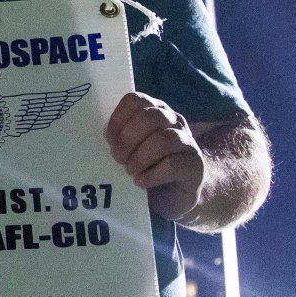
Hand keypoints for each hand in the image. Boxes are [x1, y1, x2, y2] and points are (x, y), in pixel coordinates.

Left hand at [105, 92, 205, 222]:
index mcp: (154, 110)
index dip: (118, 119)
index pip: (135, 100)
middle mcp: (173, 120)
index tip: (109, 140)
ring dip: (140, 158)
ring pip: (164, 139)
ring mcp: (188, 142)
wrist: (174, 196)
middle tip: (118, 159)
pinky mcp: (195, 166)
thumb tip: (99, 137)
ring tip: (130, 172)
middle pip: (150, 117)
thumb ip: (119, 138)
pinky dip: (152, 175)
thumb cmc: (147, 168)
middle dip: (128, 139)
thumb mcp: (129, 150)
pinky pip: (173, 164)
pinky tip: (141, 182)